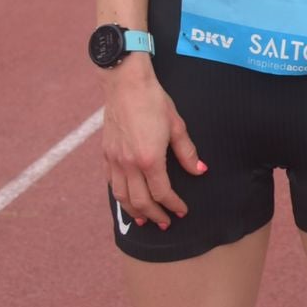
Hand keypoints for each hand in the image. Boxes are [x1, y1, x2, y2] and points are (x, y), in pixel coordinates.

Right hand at [100, 56, 206, 229]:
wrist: (125, 83)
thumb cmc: (154, 101)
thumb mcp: (177, 125)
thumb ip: (187, 152)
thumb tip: (200, 171)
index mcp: (149, 158)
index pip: (162, 192)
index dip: (173, 205)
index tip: (182, 211)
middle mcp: (129, 164)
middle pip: (140, 201)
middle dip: (155, 215)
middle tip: (165, 223)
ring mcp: (115, 160)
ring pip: (122, 197)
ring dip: (134, 211)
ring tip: (144, 220)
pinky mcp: (106, 154)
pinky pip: (111, 183)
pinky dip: (119, 196)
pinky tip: (127, 199)